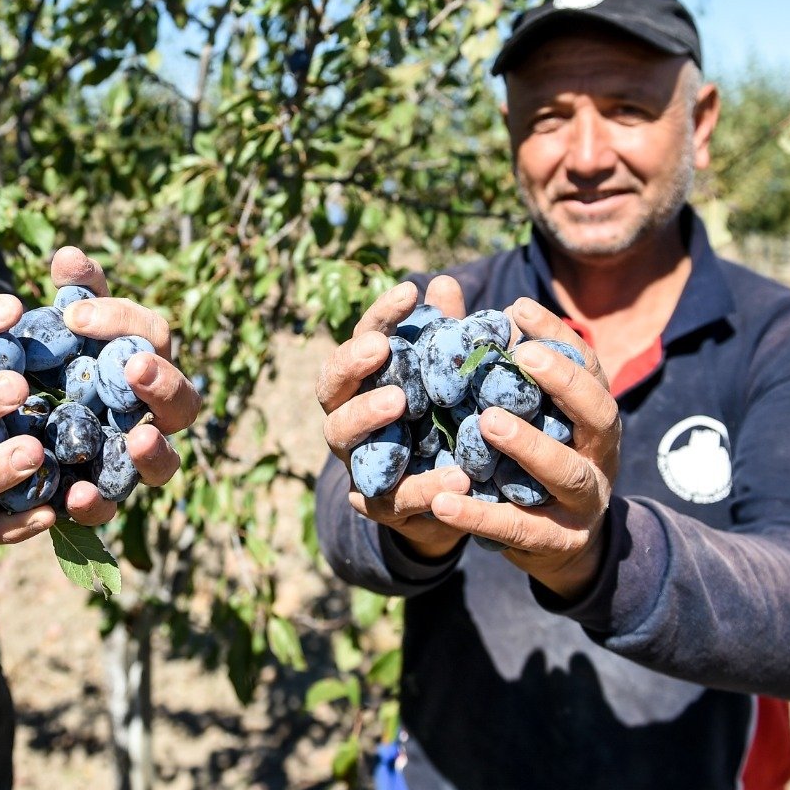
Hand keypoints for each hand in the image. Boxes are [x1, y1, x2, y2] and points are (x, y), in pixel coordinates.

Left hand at [48, 246, 201, 518]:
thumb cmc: (37, 363)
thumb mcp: (44, 326)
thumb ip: (63, 296)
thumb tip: (68, 255)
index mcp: (139, 362)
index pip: (152, 334)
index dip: (122, 320)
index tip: (74, 313)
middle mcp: (147, 413)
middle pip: (182, 400)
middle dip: (164, 383)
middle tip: (135, 366)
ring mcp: (128, 460)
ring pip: (165, 461)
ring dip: (156, 451)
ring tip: (140, 438)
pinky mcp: (100, 497)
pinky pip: (110, 507)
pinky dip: (98, 502)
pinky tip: (77, 493)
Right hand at [317, 276, 473, 559]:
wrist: (452, 502)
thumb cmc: (445, 425)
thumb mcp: (452, 381)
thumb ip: (447, 340)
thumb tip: (445, 284)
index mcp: (366, 383)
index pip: (364, 340)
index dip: (381, 316)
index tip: (409, 291)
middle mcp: (349, 418)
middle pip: (331, 386)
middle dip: (350, 363)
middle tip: (378, 347)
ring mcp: (359, 462)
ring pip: (342, 435)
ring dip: (366, 415)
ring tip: (400, 401)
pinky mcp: (382, 505)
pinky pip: (395, 496)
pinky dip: (425, 486)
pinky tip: (457, 477)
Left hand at [428, 296, 619, 598]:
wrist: (554, 546)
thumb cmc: (525, 459)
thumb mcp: (516, 410)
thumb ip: (482, 357)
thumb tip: (442, 287)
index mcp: (591, 414)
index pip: (588, 365)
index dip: (557, 336)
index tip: (516, 309)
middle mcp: (599, 453)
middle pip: (599, 413)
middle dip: (564, 382)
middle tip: (520, 355)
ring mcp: (585, 500)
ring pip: (567, 471)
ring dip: (529, 445)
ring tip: (487, 422)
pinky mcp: (558, 542)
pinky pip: (519, 527)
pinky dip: (480, 514)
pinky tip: (442, 499)